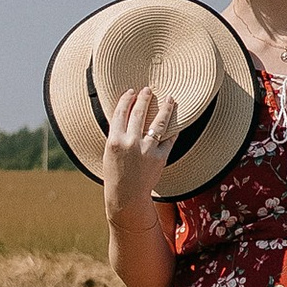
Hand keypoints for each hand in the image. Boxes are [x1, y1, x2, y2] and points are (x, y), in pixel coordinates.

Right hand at [100, 85, 180, 212]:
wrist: (126, 196)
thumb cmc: (115, 174)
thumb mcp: (110, 152)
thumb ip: (118, 135)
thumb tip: (127, 115)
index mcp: (115, 140)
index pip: (121, 112)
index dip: (127, 99)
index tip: (132, 91)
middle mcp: (131, 142)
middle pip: (140, 112)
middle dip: (145, 98)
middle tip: (149, 89)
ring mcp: (147, 149)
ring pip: (159, 122)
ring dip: (165, 108)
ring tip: (170, 98)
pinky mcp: (160, 157)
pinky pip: (169, 139)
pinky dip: (173, 130)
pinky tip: (177, 122)